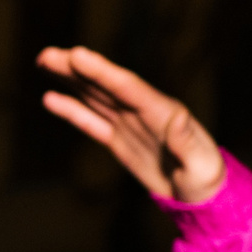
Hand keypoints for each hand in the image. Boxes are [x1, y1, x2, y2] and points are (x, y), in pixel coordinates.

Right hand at [35, 46, 226, 206]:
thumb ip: (188, 142)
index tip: (77, 54)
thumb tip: (179, 117)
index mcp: (163, 113)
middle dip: (77, 68)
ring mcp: (130, 123)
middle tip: (47, 54)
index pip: (128, 87)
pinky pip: (91, 122)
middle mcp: (144, 111)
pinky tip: (50, 98)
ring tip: (44, 62)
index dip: (102, 71)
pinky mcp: (119, 140)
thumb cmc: (206, 181)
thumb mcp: (202, 164)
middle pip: (106, 84)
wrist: (201, 196)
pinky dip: (72, 109)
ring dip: (69, 79)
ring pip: (94, 97)